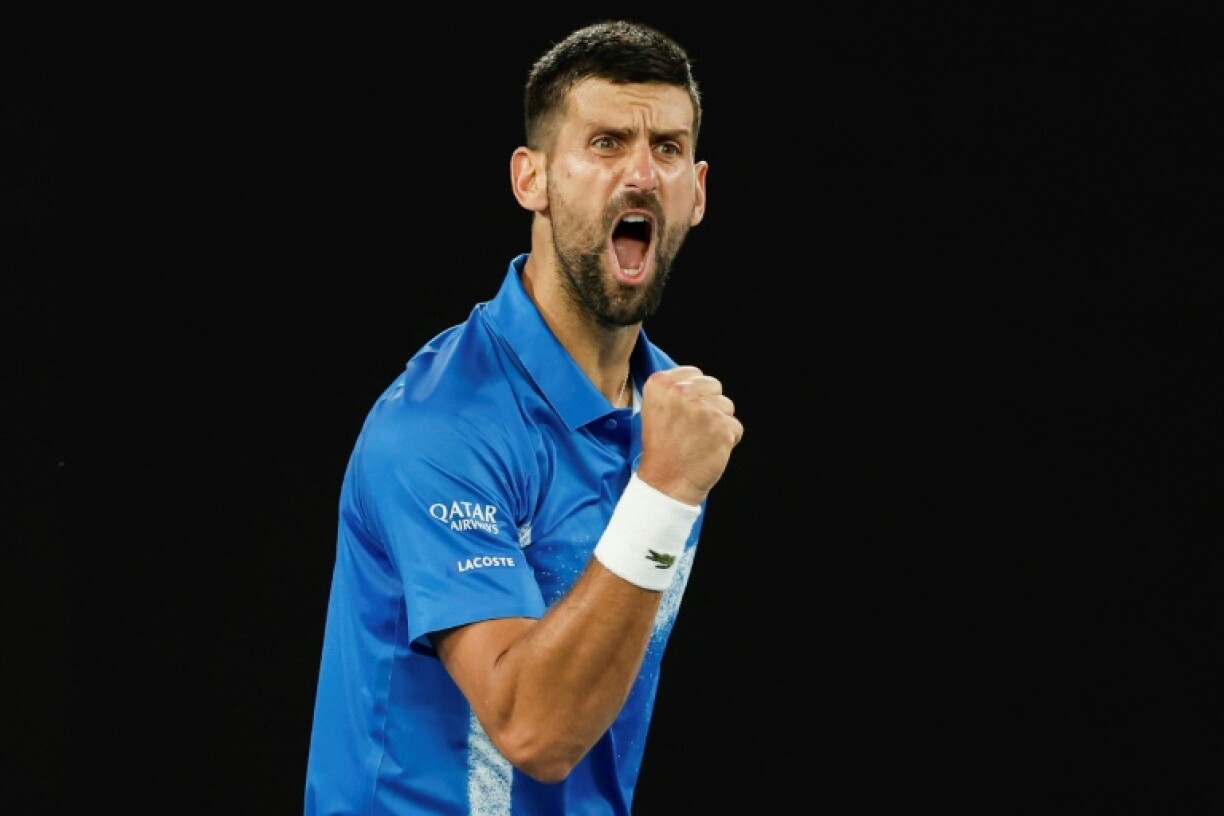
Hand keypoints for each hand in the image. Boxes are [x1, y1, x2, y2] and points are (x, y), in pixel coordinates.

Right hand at [636, 365, 742, 505]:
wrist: (665, 483)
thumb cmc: (661, 448)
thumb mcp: (654, 409)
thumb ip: (674, 389)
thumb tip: (700, 381)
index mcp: (660, 383)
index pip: (694, 374)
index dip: (694, 394)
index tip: (683, 413)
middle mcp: (681, 392)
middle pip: (714, 386)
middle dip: (708, 405)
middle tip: (692, 428)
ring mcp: (703, 409)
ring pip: (726, 406)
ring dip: (719, 422)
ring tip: (699, 439)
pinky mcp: (722, 427)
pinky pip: (736, 427)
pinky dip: (727, 439)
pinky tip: (709, 449)